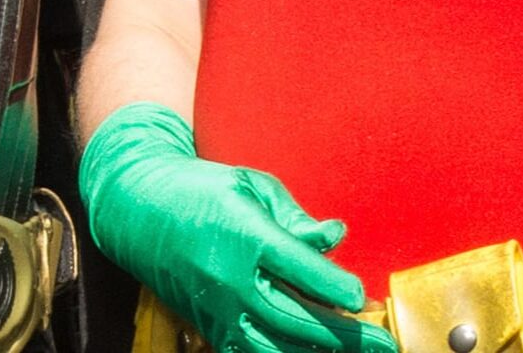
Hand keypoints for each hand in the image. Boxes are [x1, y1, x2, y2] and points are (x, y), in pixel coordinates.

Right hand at [81, 105, 391, 352]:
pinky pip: (249, 352)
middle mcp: (231, 280)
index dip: (334, 286)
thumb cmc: (203, 189)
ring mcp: (218, 309)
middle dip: (343, 335)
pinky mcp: (208, 325)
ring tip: (355, 351)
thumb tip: (335, 238)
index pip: (300, 269)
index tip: (363, 299)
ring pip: (274, 347)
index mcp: (246, 236)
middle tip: (383, 343)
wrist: (140, 210)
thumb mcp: (252, 187)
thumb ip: (295, 218)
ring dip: (317, 352)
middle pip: (294, 318)